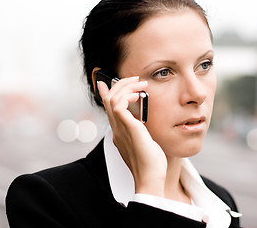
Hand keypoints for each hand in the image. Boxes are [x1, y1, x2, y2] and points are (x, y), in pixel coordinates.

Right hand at [97, 77, 166, 196]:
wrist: (150, 177)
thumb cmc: (151, 162)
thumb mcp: (144, 141)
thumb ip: (140, 131)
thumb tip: (142, 122)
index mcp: (119, 131)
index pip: (108, 108)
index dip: (106, 93)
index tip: (105, 82)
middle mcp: (117, 128)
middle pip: (108, 99)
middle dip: (119, 84)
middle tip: (134, 79)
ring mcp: (120, 128)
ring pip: (113, 98)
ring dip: (126, 87)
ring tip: (140, 84)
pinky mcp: (128, 128)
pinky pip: (119, 105)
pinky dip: (127, 96)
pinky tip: (138, 95)